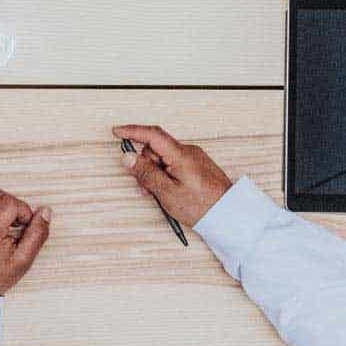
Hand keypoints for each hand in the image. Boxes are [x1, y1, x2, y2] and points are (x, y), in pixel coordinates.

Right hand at [114, 124, 234, 225]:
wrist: (228, 214)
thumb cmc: (201, 206)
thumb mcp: (167, 193)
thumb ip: (146, 173)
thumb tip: (128, 158)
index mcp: (181, 154)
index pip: (152, 135)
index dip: (132, 131)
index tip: (117, 131)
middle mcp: (188, 152)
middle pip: (156, 149)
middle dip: (145, 166)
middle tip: (146, 188)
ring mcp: (193, 158)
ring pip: (163, 159)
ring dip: (155, 174)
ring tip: (160, 195)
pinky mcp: (196, 166)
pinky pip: (173, 165)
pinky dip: (166, 176)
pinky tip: (169, 192)